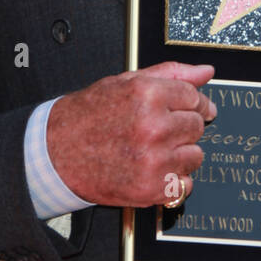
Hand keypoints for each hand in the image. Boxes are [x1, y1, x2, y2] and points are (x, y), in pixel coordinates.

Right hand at [46, 62, 215, 207]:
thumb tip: (205, 72)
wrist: (55, 153)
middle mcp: (153, 127)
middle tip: (160, 130)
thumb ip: (171, 74)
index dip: (194, 104)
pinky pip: (185, 185)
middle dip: (183, 127)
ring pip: (195, 156)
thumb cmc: (87, 117)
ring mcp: (153, 160)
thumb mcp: (125, 83)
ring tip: (153, 150)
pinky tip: (153, 170)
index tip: (191, 109)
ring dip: (180, 154)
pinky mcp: (150, 188)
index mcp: (147, 95)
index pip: (195, 98)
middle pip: (196, 126)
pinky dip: (173, 180)